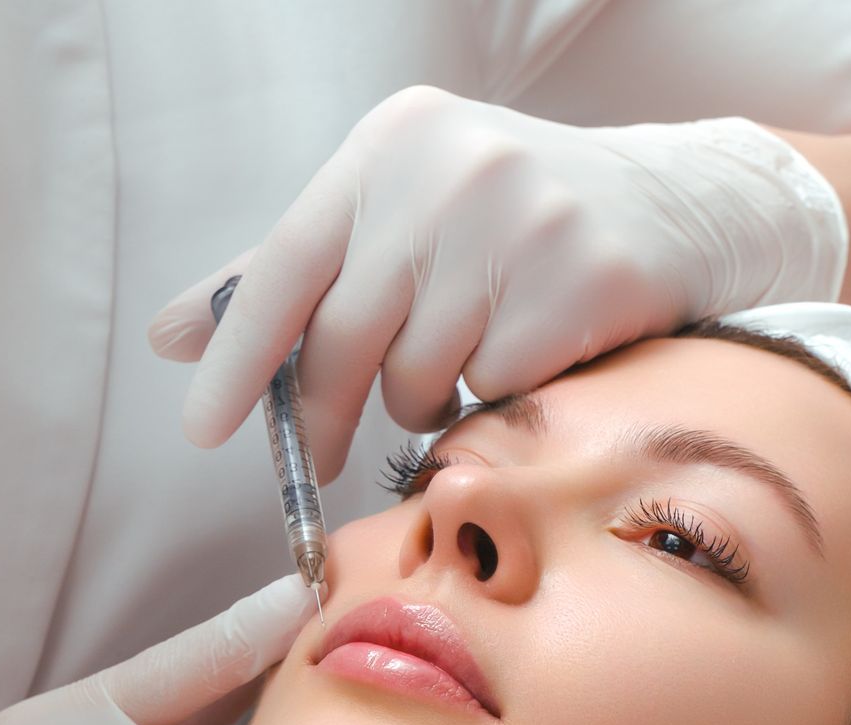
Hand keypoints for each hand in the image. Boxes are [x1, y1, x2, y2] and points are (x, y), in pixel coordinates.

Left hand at [147, 87, 846, 477]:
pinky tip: (523, 356)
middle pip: (345, 339)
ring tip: (462, 358)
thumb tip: (169, 335)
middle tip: (323, 453)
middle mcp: (452, 170)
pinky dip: (492, 399)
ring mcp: (526, 222)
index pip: (282, 264)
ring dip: (422, 398)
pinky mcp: (585, 281)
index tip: (202, 427)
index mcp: (389, 145)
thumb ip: (283, 276)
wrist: (682, 204)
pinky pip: (492, 392)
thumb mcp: (392, 218)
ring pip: (418, 378)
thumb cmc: (505, 224)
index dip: (237, 358)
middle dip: (324, 414)